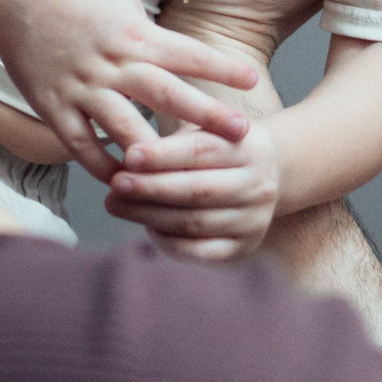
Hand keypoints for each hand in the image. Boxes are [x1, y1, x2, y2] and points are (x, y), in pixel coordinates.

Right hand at [0, 0, 257, 180]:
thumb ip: (145, 25)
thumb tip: (167, 43)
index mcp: (133, 32)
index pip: (187, 53)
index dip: (220, 68)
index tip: (252, 80)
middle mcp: (112, 62)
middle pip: (168, 94)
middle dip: (208, 116)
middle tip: (242, 135)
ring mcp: (82, 87)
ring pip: (125, 129)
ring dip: (156, 155)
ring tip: (183, 179)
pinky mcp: (52, 104)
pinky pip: (81, 144)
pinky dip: (102, 165)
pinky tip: (124, 182)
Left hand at [107, 119, 282, 262]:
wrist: (265, 177)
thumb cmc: (220, 149)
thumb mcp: (208, 130)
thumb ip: (175, 141)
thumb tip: (129, 159)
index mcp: (251, 148)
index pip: (203, 151)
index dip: (163, 155)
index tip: (128, 156)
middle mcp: (259, 185)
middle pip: (198, 190)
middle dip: (151, 188)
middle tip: (115, 184)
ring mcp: (254, 220)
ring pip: (194, 223)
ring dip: (149, 215)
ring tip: (116, 204)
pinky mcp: (243, 248)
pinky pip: (199, 251)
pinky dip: (167, 241)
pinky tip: (145, 227)